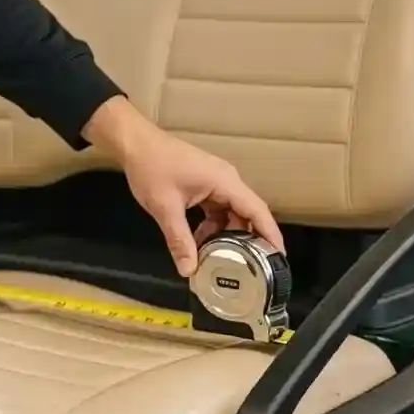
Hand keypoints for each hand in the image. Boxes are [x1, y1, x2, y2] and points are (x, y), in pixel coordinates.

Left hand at [82, 96, 284, 276]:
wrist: (134, 142)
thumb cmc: (151, 168)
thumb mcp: (165, 208)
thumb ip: (179, 240)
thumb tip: (188, 270)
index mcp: (225, 182)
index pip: (258, 211)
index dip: (271, 236)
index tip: (278, 260)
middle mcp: (226, 181)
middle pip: (247, 214)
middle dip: (246, 242)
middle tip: (247, 270)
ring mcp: (215, 182)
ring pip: (231, 214)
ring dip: (225, 235)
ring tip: (219, 260)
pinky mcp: (204, 185)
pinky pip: (217, 210)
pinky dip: (212, 227)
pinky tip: (199, 243)